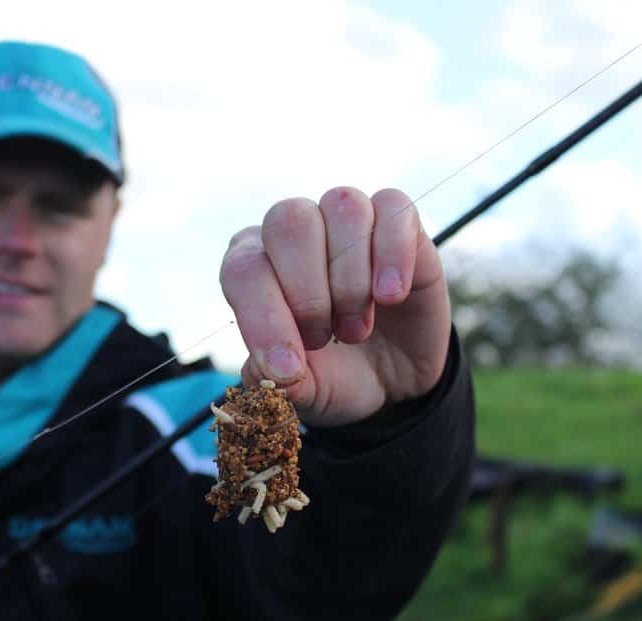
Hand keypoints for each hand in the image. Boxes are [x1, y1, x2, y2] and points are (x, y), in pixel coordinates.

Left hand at [220, 187, 450, 427]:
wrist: (393, 378)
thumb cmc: (334, 374)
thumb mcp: (303, 391)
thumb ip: (279, 383)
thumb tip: (272, 371)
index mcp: (254, 266)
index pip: (243, 269)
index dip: (263, 317)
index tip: (288, 367)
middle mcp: (294, 232)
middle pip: (289, 222)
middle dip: (309, 294)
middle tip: (325, 338)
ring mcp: (346, 220)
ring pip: (342, 207)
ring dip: (352, 280)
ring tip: (357, 329)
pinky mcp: (398, 222)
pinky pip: (394, 207)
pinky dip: (393, 252)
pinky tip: (391, 296)